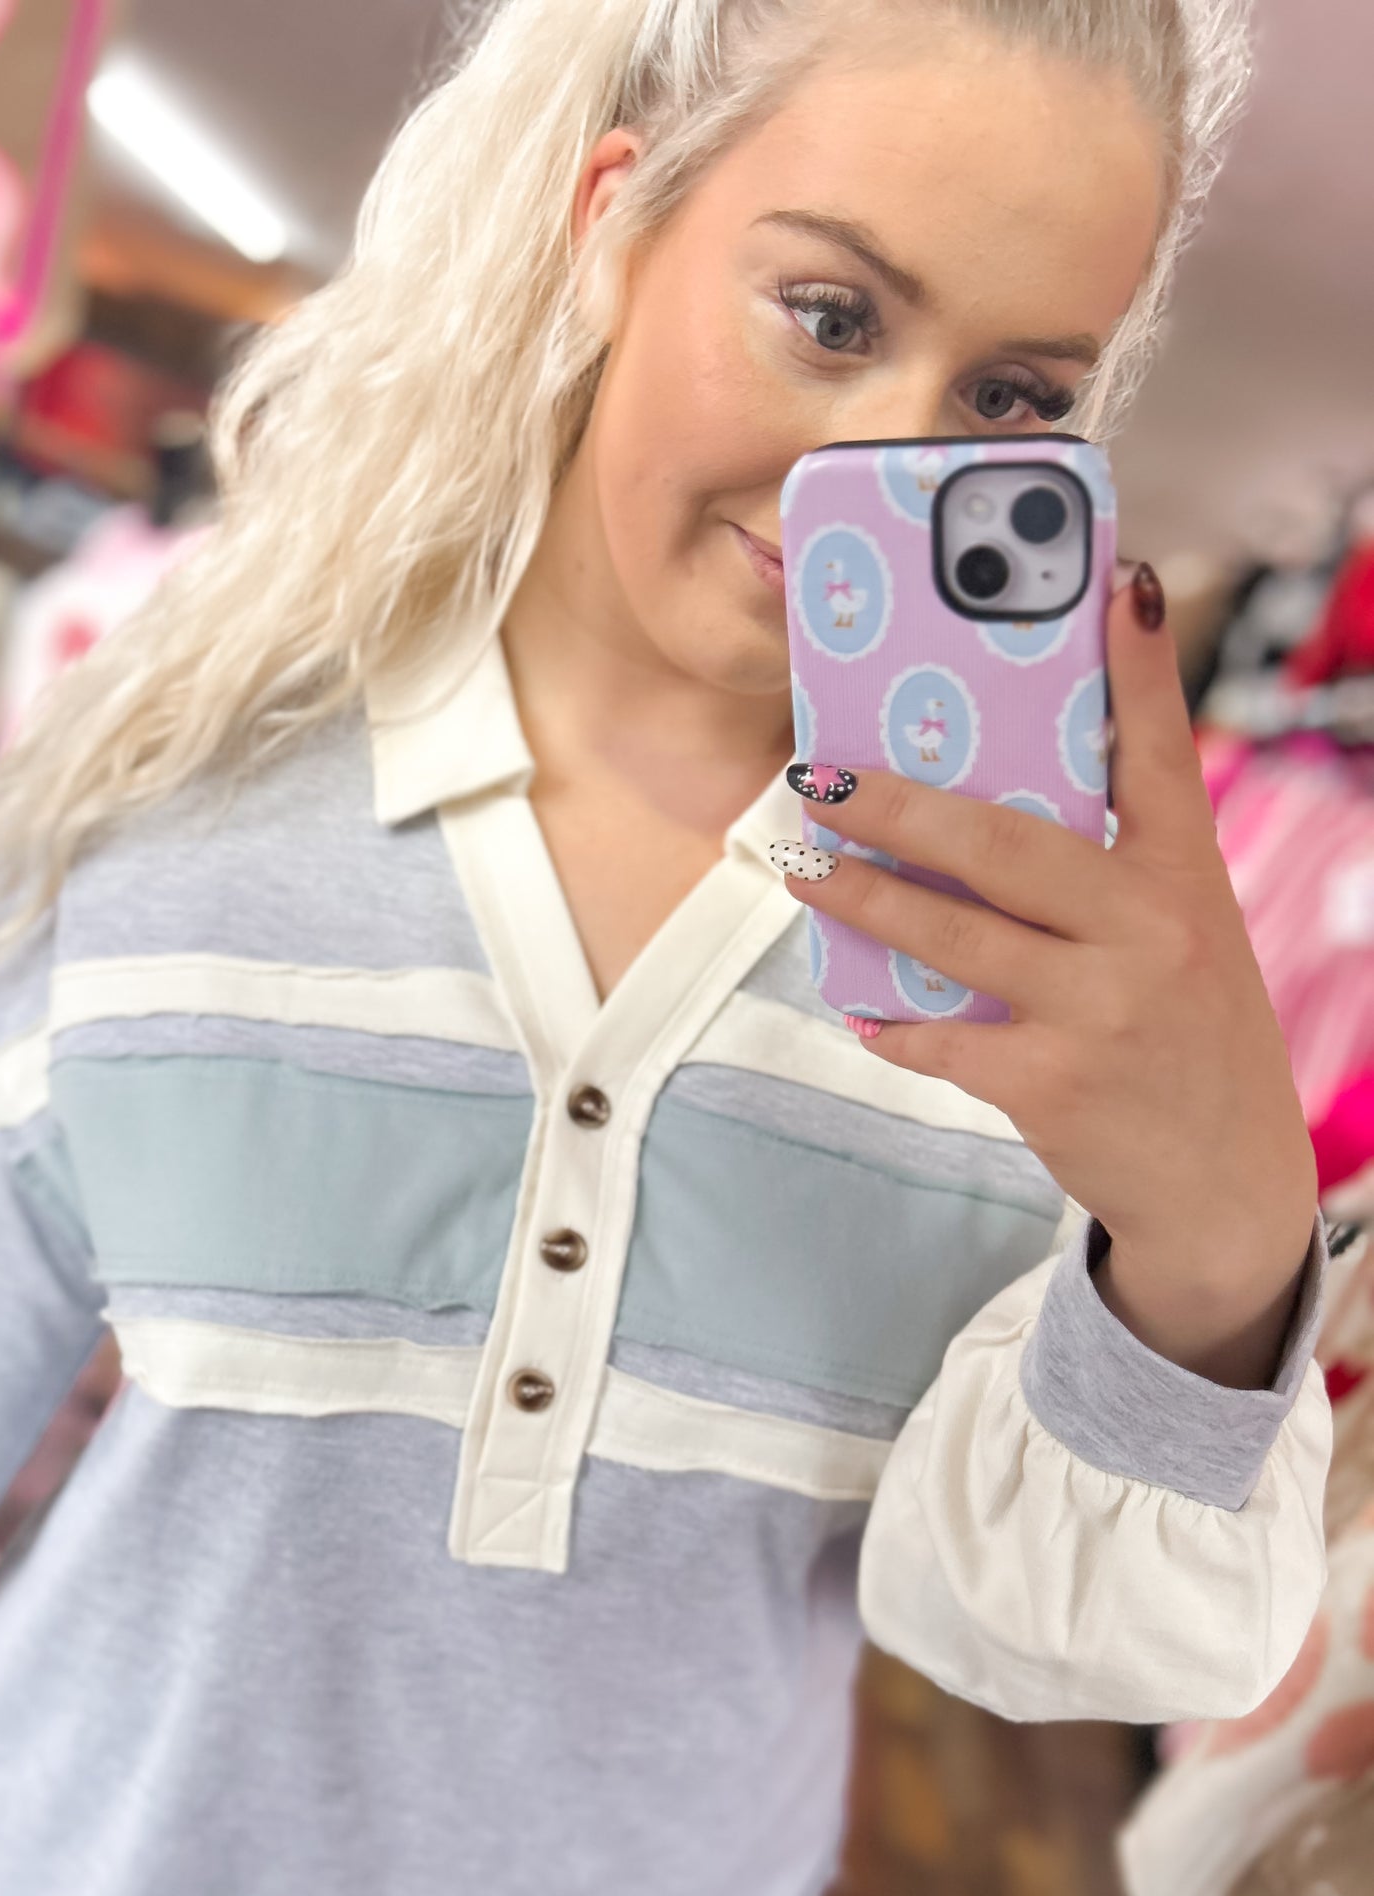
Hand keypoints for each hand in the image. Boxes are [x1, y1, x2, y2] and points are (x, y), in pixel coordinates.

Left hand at [783, 565, 1316, 1388]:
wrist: (1226, 1183)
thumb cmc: (1184, 1040)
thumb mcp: (1181, 940)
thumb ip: (1106, 877)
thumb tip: (975, 820)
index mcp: (1185, 880)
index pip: (1158, 752)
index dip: (1138, 664)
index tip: (1114, 579)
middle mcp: (1150, 932)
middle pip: (1003, 843)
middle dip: (898, 805)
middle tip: (820, 776)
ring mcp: (1099, 1009)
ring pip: (951, 936)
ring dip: (861, 901)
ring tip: (802, 868)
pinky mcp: (1052, 1083)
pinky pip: (943, 1039)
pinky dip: (895, 1026)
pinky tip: (862, 1010)